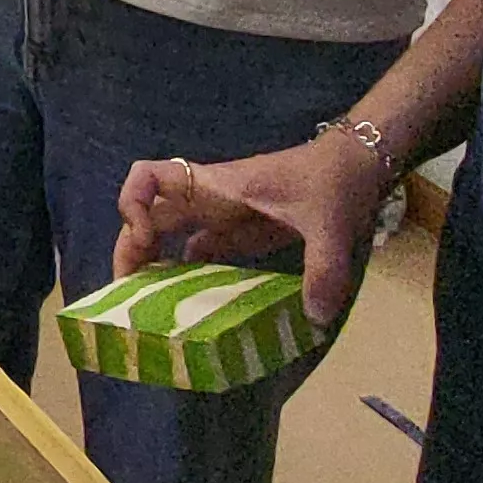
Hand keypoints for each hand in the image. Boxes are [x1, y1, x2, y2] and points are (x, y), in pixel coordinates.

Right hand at [111, 136, 397, 323]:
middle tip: (130, 295)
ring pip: (167, 236)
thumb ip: (323, 268)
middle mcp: (207, 201)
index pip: (149, 176)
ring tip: (149, 310)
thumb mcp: (329, 223)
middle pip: (147, 215)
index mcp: (216, 188)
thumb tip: (314, 317)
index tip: (147, 240)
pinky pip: (197, 253)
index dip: (133, 204)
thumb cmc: (331, 181)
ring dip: (152, 266)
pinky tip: (190, 310)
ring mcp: (220, 217)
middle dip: (130, 251)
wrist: (353, 166)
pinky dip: (185, 277)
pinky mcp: (237, 234)